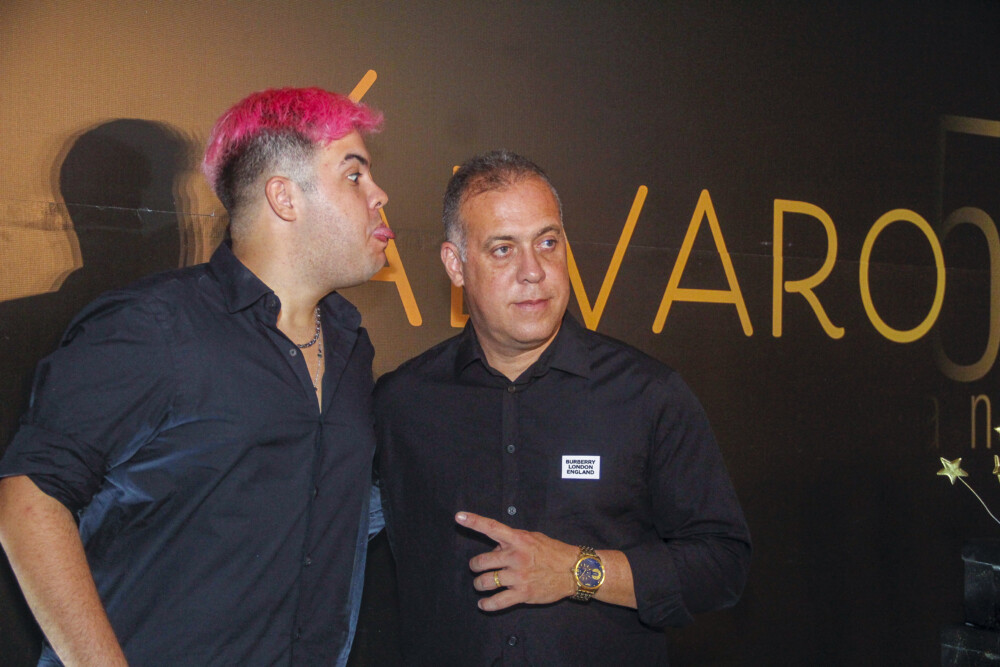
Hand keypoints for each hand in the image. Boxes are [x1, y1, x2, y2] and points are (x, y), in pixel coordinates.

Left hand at [456, 511, 577, 611]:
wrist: (573, 571)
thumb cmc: (552, 552)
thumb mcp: (533, 538)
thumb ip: (513, 540)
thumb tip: (495, 544)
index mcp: (518, 539)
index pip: (491, 527)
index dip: (474, 521)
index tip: (459, 517)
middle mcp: (515, 556)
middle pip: (481, 561)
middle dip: (475, 566)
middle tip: (477, 567)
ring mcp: (518, 576)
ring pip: (485, 581)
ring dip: (479, 584)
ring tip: (481, 584)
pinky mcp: (522, 593)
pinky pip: (497, 601)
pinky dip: (486, 604)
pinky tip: (483, 603)